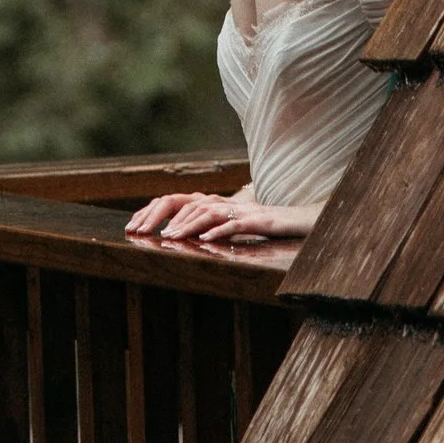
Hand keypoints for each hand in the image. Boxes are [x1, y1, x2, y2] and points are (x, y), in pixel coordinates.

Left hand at [125, 188, 315, 250]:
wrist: (308, 221)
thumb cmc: (272, 226)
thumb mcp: (237, 227)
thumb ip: (214, 228)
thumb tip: (186, 239)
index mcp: (219, 204)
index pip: (179, 202)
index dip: (155, 212)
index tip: (134, 227)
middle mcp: (228, 203)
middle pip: (188, 204)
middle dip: (163, 218)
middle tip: (143, 233)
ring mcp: (245, 211)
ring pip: (209, 212)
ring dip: (187, 225)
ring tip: (170, 237)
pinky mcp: (262, 221)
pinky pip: (236, 224)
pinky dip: (219, 230)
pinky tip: (205, 240)